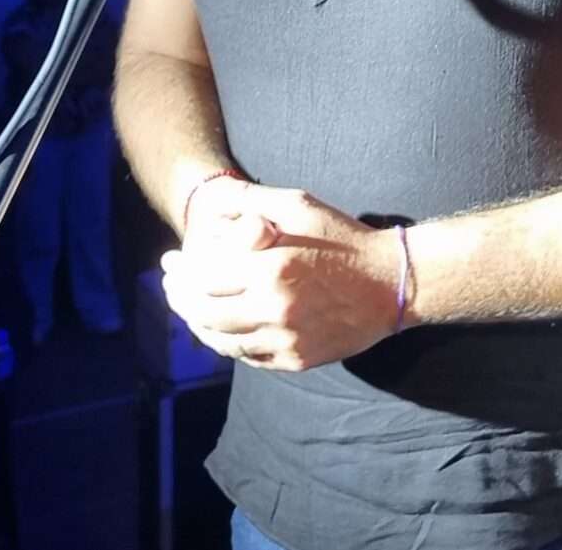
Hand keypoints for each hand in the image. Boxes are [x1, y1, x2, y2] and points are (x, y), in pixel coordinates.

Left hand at [159, 183, 402, 371]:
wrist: (392, 283)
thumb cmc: (343, 237)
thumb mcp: (299, 205)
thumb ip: (250, 201)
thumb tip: (209, 203)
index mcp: (271, 269)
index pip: (202, 278)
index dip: (178, 271)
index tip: (169, 262)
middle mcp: (274, 310)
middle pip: (203, 313)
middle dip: (179, 299)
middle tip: (170, 286)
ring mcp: (286, 340)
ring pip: (221, 341)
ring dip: (197, 325)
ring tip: (188, 308)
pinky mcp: (296, 359)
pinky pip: (248, 356)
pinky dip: (227, 342)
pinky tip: (220, 327)